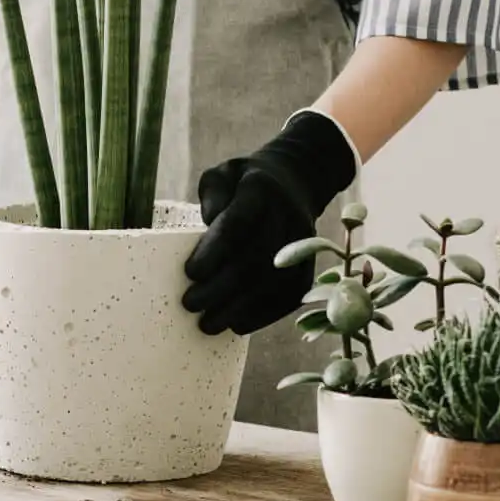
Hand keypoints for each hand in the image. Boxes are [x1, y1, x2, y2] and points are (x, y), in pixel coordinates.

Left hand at [182, 111, 357, 335]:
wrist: (295, 182)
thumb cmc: (244, 184)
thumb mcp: (222, 175)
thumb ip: (212, 196)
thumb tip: (208, 228)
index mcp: (261, 189)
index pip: (238, 223)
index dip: (215, 251)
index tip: (190, 273)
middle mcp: (288, 216)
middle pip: (255, 259)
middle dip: (220, 288)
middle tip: (190, 304)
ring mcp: (304, 243)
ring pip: (272, 283)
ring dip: (239, 309)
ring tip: (207, 323)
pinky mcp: (309, 266)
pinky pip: (288, 297)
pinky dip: (262, 316)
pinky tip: (236, 324)